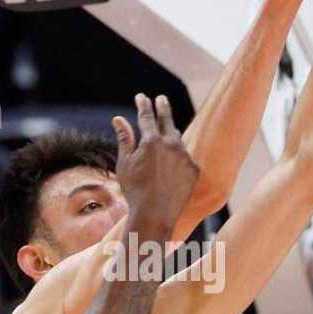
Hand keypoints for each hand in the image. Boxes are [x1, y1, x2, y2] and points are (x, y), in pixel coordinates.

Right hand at [112, 94, 199, 235]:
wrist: (155, 216)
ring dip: (171, 134)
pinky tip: (172, 163)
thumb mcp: (125, 164)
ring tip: (166, 131)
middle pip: (167, 119)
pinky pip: (185, 159)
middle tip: (161, 99)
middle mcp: (171, 145)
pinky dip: (178, 158)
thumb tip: (118, 118)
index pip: (147, 116)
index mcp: (151, 141)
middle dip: (163, 107)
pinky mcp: (194, 169)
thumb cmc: (134, 191)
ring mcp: (185, 157)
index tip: (142, 97)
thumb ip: (125, 139)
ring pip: (177, 140)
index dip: (144, 105)